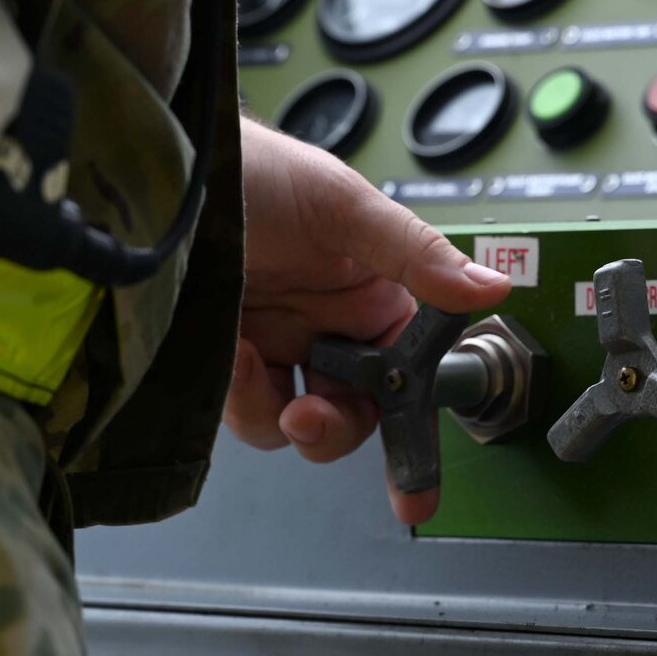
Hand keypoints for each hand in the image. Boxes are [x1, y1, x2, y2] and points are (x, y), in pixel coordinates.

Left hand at [226, 117, 510, 524]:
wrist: (167, 163)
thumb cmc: (259, 165)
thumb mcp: (343, 205)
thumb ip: (415, 253)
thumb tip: (489, 286)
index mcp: (371, 293)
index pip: (408, 373)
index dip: (414, 429)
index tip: (415, 491)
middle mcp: (325, 325)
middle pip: (350, 412)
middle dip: (334, 429)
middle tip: (311, 420)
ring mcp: (272, 341)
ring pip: (287, 419)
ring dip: (275, 413)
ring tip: (250, 367)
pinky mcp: (220, 353)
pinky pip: (237, 402)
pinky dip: (236, 391)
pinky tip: (230, 354)